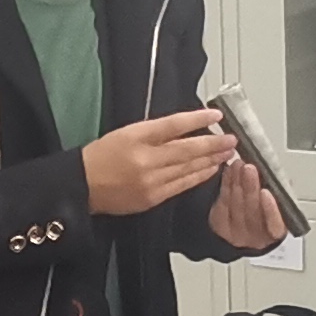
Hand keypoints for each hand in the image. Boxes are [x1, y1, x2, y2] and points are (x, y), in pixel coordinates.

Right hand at [82, 109, 233, 216]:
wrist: (83, 185)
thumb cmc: (102, 155)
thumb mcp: (127, 132)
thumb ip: (156, 131)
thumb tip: (186, 128)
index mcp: (137, 137)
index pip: (173, 125)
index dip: (197, 120)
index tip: (215, 116)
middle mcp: (145, 159)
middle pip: (187, 149)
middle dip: (213, 145)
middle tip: (232, 139)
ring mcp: (150, 181)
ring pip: (188, 168)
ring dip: (211, 161)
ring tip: (228, 153)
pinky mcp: (153, 198)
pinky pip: (182, 185)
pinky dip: (199, 176)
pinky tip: (211, 170)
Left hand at [204, 156, 288, 252]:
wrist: (244, 221)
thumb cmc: (266, 210)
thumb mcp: (278, 201)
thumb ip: (280, 192)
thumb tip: (281, 177)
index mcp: (275, 233)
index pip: (275, 225)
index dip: (270, 210)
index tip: (266, 192)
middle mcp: (256, 238)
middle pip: (252, 213)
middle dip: (250, 188)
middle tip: (250, 168)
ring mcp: (236, 234)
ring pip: (235, 207)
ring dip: (237, 182)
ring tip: (239, 165)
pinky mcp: (220, 225)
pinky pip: (222, 204)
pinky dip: (226, 185)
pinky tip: (229, 172)